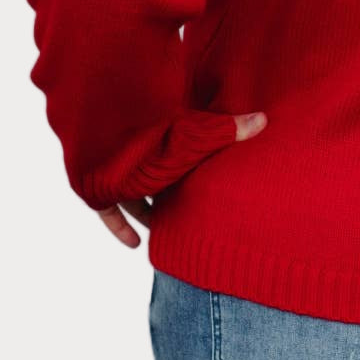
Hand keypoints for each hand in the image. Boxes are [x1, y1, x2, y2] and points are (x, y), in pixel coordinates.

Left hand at [96, 110, 267, 246]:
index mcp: (164, 140)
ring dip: (147, 212)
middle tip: (192, 212)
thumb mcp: (193, 133)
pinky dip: (121, 228)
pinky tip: (134, 245)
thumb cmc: (148, 123)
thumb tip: (264, 119)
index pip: (180, 157)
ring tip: (166, 230)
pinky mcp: (95, 188)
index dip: (193, 169)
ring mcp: (114, 172)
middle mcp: (139, 155)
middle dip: (172, 192)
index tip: (209, 184)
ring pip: (132, 195)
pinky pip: (107, 213)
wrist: (97, 114)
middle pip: (157, 178)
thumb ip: (228, 131)